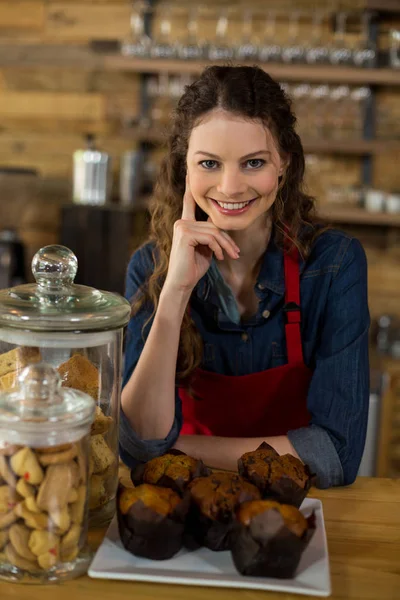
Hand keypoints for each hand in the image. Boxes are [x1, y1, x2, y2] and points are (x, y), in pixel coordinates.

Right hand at [163, 178, 239, 293]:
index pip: (189, 202)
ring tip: (230, 257)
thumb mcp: (205, 248)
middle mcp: (182, 222)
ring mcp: (182, 227)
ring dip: (226, 246)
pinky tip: (219, 258)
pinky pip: (210, 237)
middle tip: (236, 253)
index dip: (191, 188)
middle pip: (213, 224)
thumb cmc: (193, 267)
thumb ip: (210, 234)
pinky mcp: (185, 234)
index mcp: (185, 223)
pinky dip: (218, 248)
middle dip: (227, 240)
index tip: (190, 172)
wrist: (182, 283)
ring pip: (214, 231)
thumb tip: (220, 227)